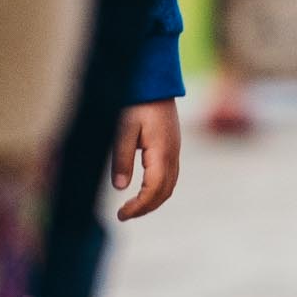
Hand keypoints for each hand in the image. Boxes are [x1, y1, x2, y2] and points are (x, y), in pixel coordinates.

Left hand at [113, 100, 180, 221]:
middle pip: (165, 192)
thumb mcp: (123, 128)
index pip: (153, 190)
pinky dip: (158, 189)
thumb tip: (121, 187)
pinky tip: (143, 189)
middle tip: (124, 215)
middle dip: (146, 208)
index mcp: (162, 152)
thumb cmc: (137, 102)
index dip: (138, 206)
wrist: (156, 81)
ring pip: (170, 185)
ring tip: (132, 207)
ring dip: (153, 200)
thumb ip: (122, 158)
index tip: (121, 215)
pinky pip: (170, 175)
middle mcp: (173, 154)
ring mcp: (175, 150)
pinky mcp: (173, 146)